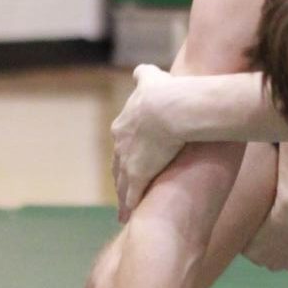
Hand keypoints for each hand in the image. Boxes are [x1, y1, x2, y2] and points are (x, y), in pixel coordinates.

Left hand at [111, 63, 183, 218]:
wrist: (168, 108)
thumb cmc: (166, 93)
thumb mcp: (152, 79)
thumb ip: (145, 75)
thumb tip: (140, 70)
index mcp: (125, 125)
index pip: (123, 144)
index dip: (128, 154)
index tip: (130, 161)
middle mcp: (121, 144)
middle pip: (118, 165)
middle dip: (122, 176)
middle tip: (124, 187)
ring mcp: (128, 162)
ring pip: (122, 184)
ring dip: (122, 196)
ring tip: (123, 209)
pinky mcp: (138, 176)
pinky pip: (132, 196)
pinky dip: (129, 207)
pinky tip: (128, 217)